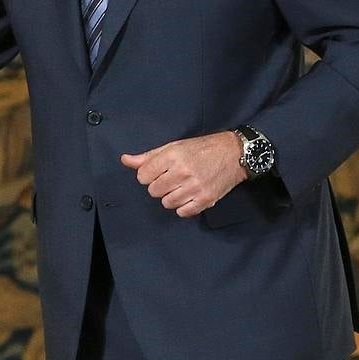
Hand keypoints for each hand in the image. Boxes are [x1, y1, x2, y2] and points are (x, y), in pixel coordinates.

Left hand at [120, 131, 246, 217]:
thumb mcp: (173, 147)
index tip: (156, 172)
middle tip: (170, 179)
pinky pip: (183, 212)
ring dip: (170, 197)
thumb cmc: (201, 148)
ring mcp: (195, 187)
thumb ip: (148, 156)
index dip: (147, 175)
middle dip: (158, 186)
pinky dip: (183, 207)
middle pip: (153, 191)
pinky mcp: (206, 199)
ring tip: (180, 187)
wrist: (233, 153)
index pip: (143, 176)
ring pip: (167, 203)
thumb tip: (125, 160)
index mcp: (172, 156)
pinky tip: (188, 196)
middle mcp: (183, 172)